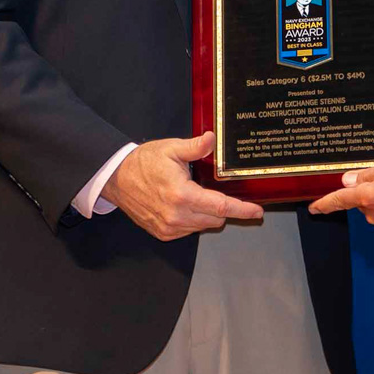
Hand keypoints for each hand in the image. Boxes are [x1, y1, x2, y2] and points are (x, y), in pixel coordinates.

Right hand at [103, 132, 263, 240]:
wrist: (116, 179)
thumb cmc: (143, 162)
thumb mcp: (171, 149)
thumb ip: (195, 147)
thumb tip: (212, 139)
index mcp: (182, 195)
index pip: (220, 206)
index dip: (242, 210)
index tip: (257, 212)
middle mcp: (177, 216)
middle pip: (216, 218)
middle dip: (221, 207)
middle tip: (213, 190)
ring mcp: (169, 228)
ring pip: (203, 226)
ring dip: (206, 214)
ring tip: (192, 194)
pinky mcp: (163, 234)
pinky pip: (189, 230)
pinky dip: (193, 220)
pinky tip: (183, 205)